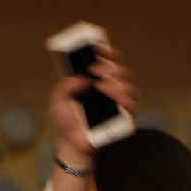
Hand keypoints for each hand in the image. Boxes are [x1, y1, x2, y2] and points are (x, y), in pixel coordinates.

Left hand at [50, 43, 136, 167]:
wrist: (71, 143)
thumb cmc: (66, 120)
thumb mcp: (58, 99)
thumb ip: (66, 85)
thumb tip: (83, 78)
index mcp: (95, 79)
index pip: (107, 60)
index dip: (106, 51)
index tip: (98, 47)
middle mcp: (109, 87)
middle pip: (120, 69)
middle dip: (109, 66)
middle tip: (95, 69)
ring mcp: (117, 102)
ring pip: (128, 84)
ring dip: (115, 81)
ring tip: (100, 86)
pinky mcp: (124, 117)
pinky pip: (132, 103)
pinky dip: (124, 98)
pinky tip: (111, 97)